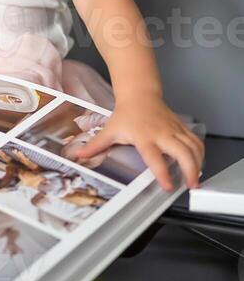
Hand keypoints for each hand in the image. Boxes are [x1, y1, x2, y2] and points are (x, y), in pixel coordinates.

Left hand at [75, 95, 204, 192]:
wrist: (140, 94)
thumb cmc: (126, 114)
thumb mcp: (109, 130)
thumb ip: (95, 146)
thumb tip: (79, 156)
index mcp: (144, 137)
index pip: (155, 157)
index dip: (163, 172)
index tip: (168, 185)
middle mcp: (162, 134)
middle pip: (182, 152)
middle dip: (190, 170)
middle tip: (190, 186)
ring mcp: (174, 130)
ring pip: (193, 147)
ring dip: (198, 163)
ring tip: (196, 179)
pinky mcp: (182, 128)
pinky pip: (196, 141)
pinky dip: (201, 153)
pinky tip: (199, 164)